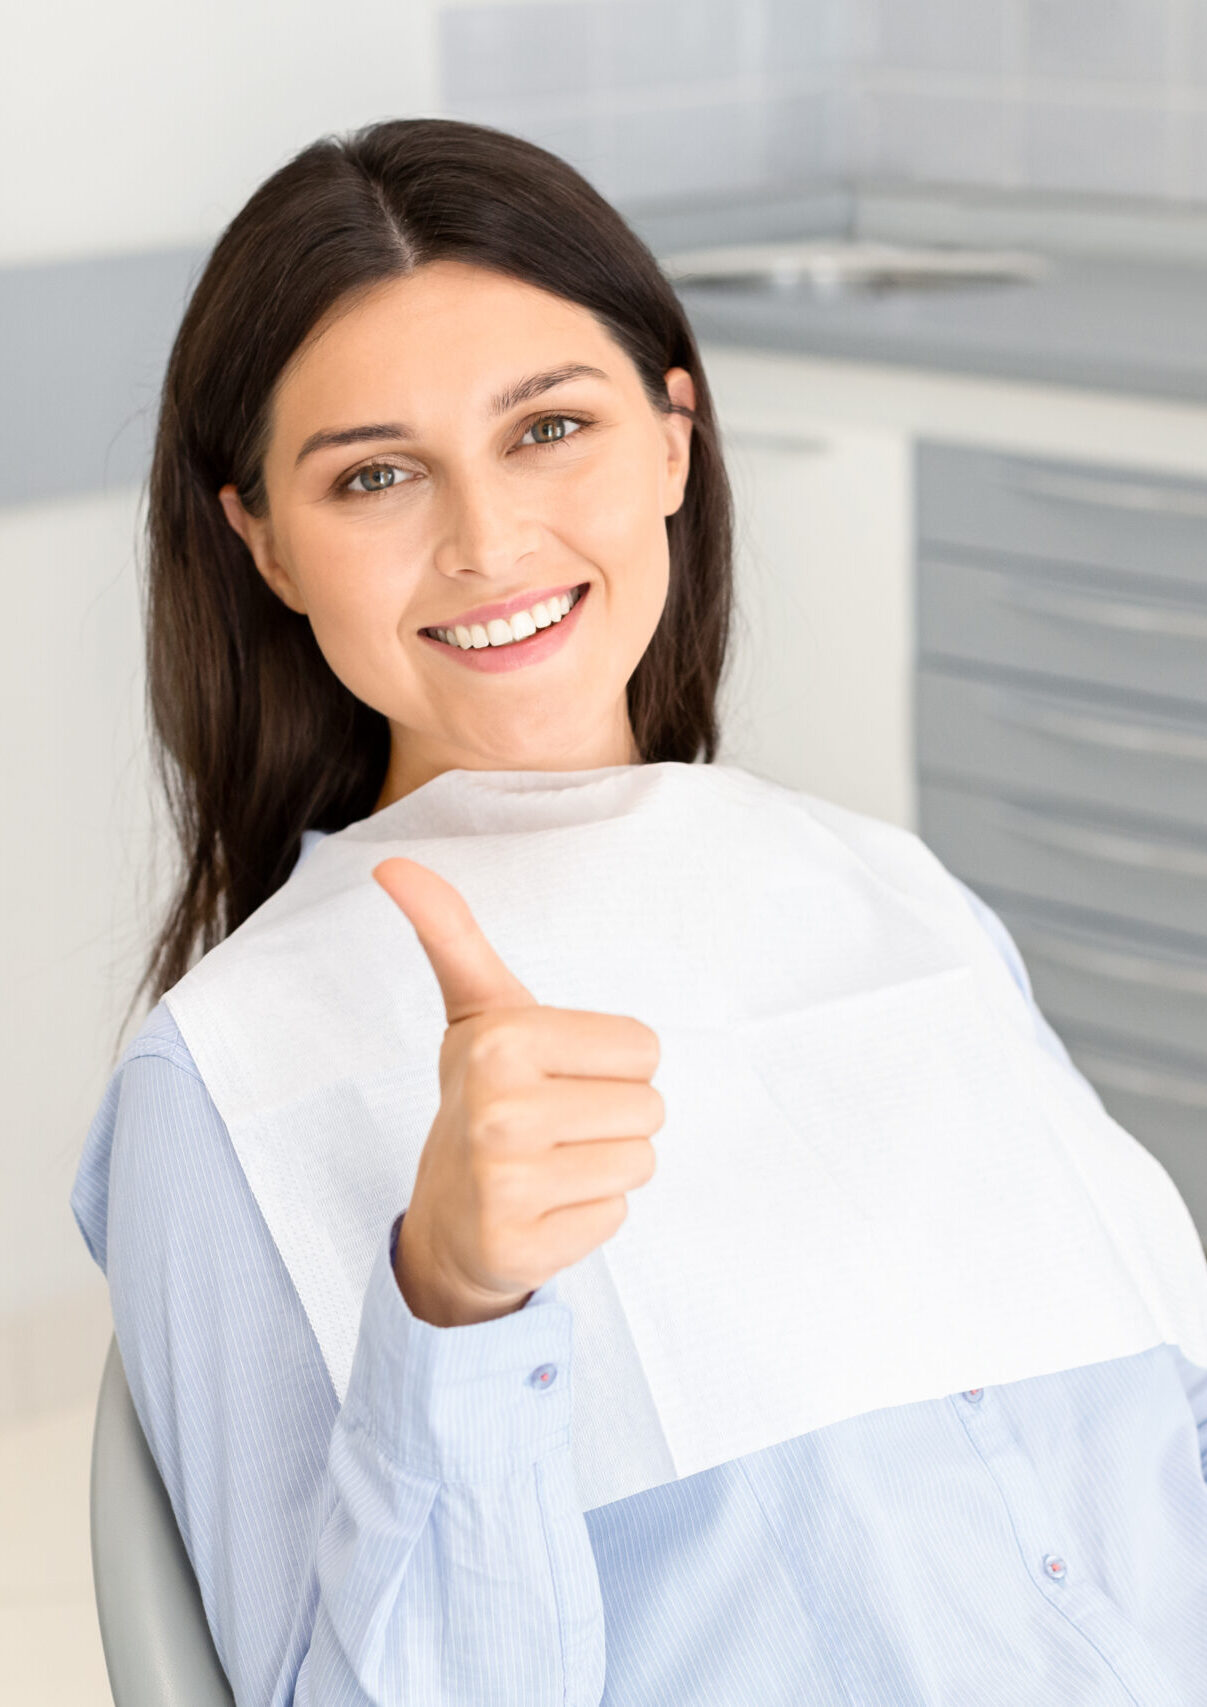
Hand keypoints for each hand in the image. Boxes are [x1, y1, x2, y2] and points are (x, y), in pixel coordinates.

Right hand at [372, 857, 663, 1326]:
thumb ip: (451, 932)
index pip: (645, 1047)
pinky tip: (541, 1210)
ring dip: (603, 1167)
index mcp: (501, 1038)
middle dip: (611, 1118)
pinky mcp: (519, 1245)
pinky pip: (614, 1216)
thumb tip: (393, 862)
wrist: (448, 1219)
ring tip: (549, 1165)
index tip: (555, 1076)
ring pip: (639, 1161)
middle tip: (552, 1127)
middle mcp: (498, 1107)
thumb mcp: (477, 1010)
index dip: (609, 1064)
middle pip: (651, 1107)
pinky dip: (586, 1217)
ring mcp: (504, 1182)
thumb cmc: (483, 1098)